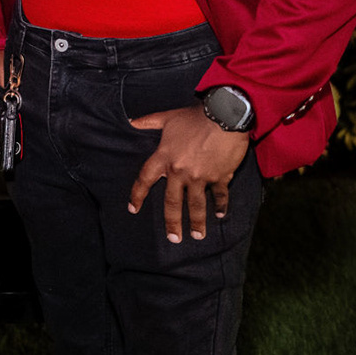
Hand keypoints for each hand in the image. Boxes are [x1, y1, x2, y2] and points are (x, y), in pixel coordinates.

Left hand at [127, 105, 250, 243]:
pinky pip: (219, 195)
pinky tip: (219, 215)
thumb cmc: (195, 116)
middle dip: (172, 222)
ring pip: (196, 204)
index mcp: (164, 157)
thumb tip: (130, 121)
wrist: (224, 115)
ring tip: (197, 236)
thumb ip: (148, 122)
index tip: (133, 209)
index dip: (138, 195)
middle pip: (172, 201)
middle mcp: (180, 171)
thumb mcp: (168, 117)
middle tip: (173, 239)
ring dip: (197, 222)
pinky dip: (220, 206)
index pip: (145, 179)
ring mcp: (200, 176)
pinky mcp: (220, 176)